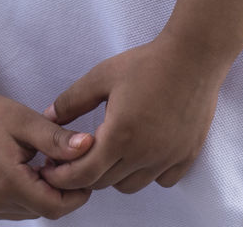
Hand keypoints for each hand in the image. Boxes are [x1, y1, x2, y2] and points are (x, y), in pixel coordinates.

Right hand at [0, 84, 95, 219]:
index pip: (54, 207)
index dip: (75, 195)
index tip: (82, 173)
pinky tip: (22, 170)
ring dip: (39, 194)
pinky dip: (21, 195)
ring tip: (40, 163)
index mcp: (6, 182)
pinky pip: (8, 209)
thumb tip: (89, 147)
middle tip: (59, 161)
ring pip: (25, 212)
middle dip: (58, 191)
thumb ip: (57, 139)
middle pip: (40, 211)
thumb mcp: (27, 121)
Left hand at [40, 35, 227, 193]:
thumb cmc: (148, 62)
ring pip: (131, 186)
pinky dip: (147, 173)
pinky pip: (162, 180)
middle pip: (104, 183)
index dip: (63, 176)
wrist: (194, 56)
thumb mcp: (102, 75)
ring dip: (115, 175)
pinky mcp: (187, 155)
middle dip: (84, 175)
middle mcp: (144, 154)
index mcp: (120, 136)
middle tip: (75, 159)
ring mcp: (168, 157)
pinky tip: (142, 152)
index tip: (52, 168)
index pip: (84, 174)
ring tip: (110, 153)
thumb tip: (48, 117)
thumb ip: (72, 100)